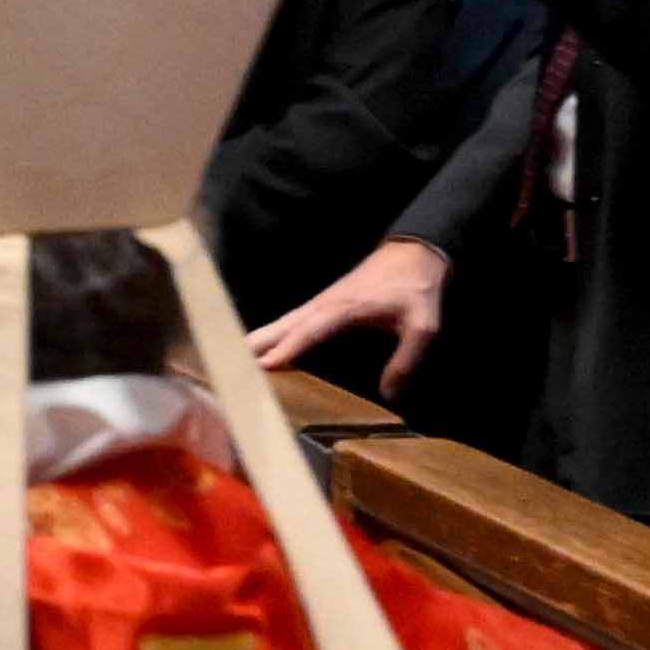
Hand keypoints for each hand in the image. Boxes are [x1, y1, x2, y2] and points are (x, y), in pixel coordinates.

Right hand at [251, 238, 450, 393]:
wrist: (414, 253)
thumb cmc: (415, 288)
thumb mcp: (422, 326)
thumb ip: (405, 360)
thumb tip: (390, 396)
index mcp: (344, 309)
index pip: (308, 332)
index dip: (285, 349)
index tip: (261, 365)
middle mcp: (323, 305)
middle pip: (282, 325)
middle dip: (256, 344)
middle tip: (227, 364)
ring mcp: (320, 303)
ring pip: (282, 322)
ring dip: (258, 339)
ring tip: (232, 358)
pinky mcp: (322, 304)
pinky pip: (291, 322)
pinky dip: (273, 334)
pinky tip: (263, 347)